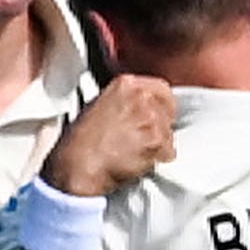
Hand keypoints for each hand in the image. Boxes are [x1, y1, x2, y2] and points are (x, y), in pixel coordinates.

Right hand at [44, 74, 175, 197]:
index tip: (160, 113)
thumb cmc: (81, 142)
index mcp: (125, 84)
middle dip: (162, 123)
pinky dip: (158, 159)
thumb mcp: (98, 106)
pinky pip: (168, 151)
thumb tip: (136, 107)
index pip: (162, 88)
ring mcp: (151, 119)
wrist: (80, 165)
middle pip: (169, 109)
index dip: (162, 104)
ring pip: (169, 131)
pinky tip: (139, 160)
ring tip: (137, 150)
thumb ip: (123, 102)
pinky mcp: (156, 141)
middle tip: (147, 136)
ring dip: (159, 143)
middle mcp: (141, 97)